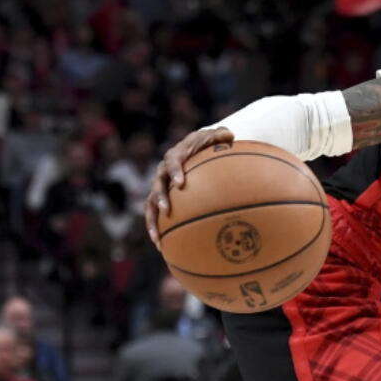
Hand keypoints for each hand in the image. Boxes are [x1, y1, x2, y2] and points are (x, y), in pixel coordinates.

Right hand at [145, 127, 233, 248]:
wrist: (194, 147)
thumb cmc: (207, 143)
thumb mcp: (215, 135)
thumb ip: (220, 135)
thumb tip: (230, 136)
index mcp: (176, 155)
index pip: (172, 161)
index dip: (175, 171)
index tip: (180, 183)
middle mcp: (163, 171)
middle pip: (157, 184)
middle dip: (161, 198)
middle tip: (167, 210)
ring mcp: (160, 186)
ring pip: (151, 203)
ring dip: (152, 220)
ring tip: (157, 238)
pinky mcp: (160, 198)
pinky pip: (154, 214)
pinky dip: (156, 229)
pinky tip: (161, 245)